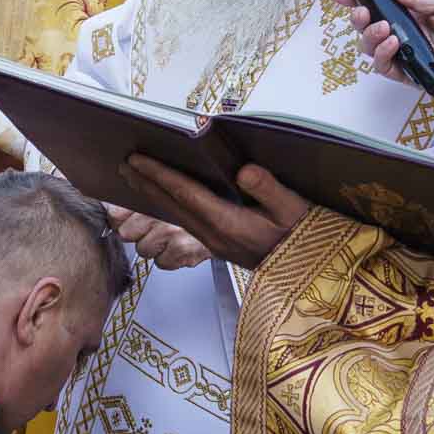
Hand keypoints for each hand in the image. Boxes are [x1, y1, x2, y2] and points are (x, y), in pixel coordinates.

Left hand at [119, 156, 311, 268]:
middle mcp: (214, 235)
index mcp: (227, 223)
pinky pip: (185, 224)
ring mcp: (215, 243)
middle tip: (122, 165)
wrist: (311, 274)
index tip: (136, 158)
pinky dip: (168, 207)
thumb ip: (269, 189)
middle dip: (145, 184)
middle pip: (171, 206)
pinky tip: (163, 200)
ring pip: (175, 217)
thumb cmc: (304, 237)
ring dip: (152, 197)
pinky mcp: (219, 246)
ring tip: (133, 179)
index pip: (184, 194)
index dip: (158, 174)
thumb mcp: (294, 209)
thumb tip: (244, 170)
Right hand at [333, 0, 433, 95]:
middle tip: (361, 12)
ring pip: (369, 47)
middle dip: (358, 18)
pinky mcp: (407, 73)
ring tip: (384, 28)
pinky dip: (383, 54)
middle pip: (366, 27)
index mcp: (409, 13)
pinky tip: (393, 43)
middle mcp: (402, 33)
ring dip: (369, 36)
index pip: (376, 5)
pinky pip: (383, 66)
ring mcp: (402, 54)